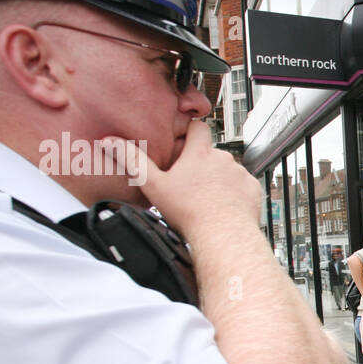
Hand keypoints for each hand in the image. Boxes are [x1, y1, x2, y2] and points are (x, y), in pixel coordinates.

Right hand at [103, 120, 259, 237]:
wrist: (223, 236)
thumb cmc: (190, 213)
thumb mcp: (154, 186)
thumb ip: (133, 161)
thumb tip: (110, 142)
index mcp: (199, 153)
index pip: (198, 127)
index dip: (191, 132)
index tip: (185, 141)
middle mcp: (223, 159)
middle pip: (211, 153)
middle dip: (202, 164)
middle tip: (190, 183)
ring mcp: (240, 174)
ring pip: (227, 171)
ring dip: (219, 179)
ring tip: (207, 198)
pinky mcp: (253, 189)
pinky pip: (242, 186)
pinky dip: (235, 193)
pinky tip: (224, 206)